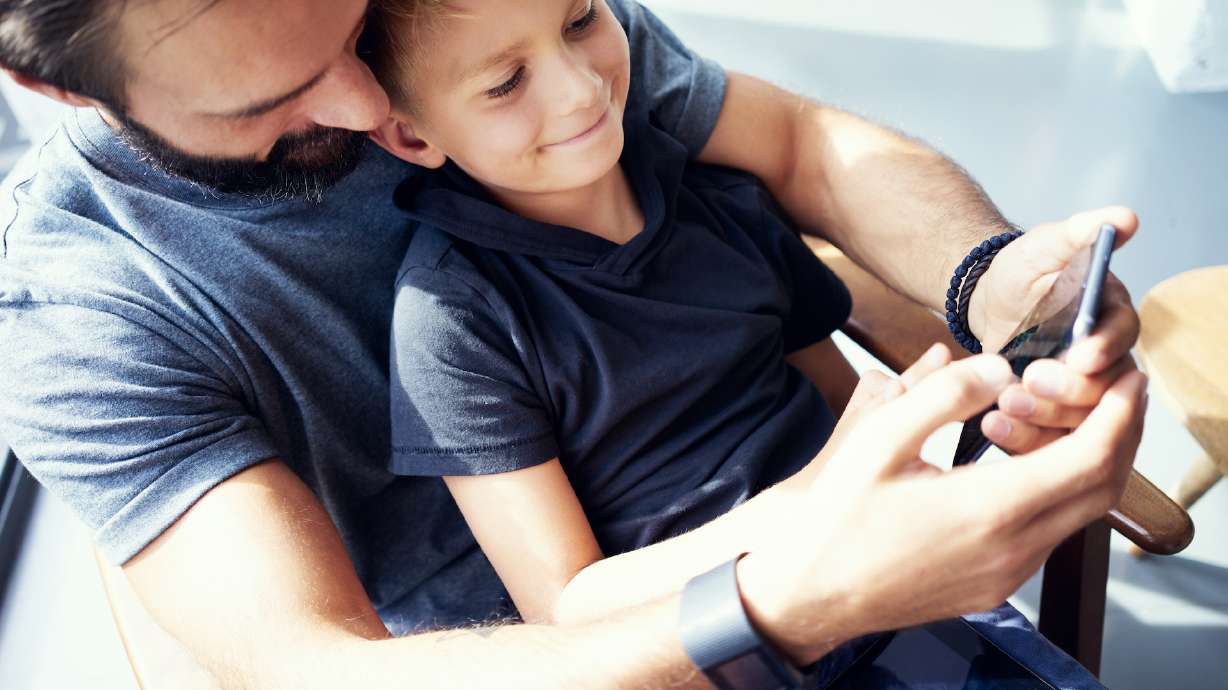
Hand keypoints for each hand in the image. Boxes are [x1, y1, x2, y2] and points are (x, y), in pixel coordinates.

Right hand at [735, 346, 1146, 664]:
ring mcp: (1006, 576)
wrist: (806, 591)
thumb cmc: (834, 516)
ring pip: (1077, 512)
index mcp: (990, 511)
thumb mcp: (877, 438)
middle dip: (1117, 432)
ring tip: (1045, 414)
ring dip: (1080, 460)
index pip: (1091, 459)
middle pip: (1101, 488)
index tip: (1125, 376)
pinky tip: (1013, 458)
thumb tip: (999, 368)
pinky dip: (1052, 489)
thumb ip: (943, 394)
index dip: (1120, 413)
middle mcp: (1013, 551)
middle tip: (1109, 388)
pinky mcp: (993, 586)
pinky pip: (1048, 533)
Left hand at [968, 207, 1141, 453]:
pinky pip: (1047, 439)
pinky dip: (1023, 437)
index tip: (1081, 355)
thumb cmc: (1022, 271)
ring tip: (1006, 404)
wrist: (988, 300)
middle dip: (1070, 389)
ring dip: (1044, 416)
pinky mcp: (1050, 417)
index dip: (1105, 348)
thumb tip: (1123, 218)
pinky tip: (993, 426)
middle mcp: (1104, 359)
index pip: (1123, 336)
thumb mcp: (1046, 246)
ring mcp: (1078, 392)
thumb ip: (1081, 233)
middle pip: (1105, 388)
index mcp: (1111, 316)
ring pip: (1078, 420)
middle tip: (1033, 380)